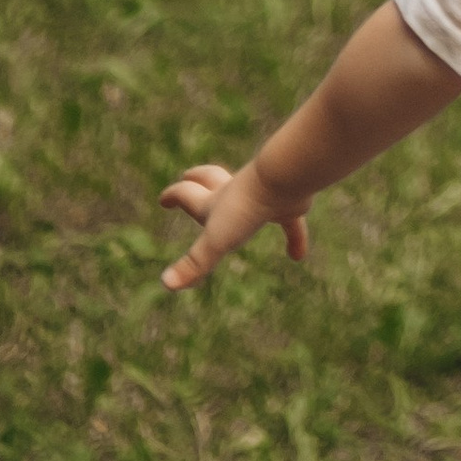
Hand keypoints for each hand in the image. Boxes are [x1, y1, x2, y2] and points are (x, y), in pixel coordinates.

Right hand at [160, 158, 310, 291]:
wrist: (285, 181)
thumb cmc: (245, 209)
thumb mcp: (214, 241)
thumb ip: (193, 264)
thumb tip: (166, 284)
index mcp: (212, 202)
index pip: (186, 195)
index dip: (173, 196)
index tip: (163, 200)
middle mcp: (235, 194)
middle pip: (211, 179)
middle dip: (197, 178)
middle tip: (189, 176)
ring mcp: (263, 195)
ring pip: (251, 197)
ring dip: (244, 203)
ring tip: (247, 216)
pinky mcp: (289, 204)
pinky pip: (291, 224)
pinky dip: (294, 238)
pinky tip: (297, 256)